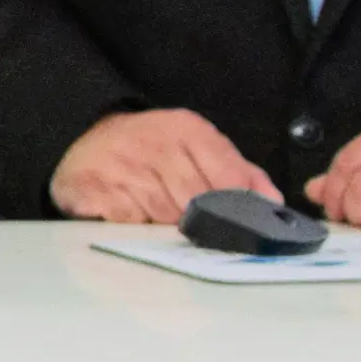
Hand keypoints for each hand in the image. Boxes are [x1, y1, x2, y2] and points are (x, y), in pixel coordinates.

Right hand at [48, 106, 276, 226]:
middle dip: (198, 223)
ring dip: (164, 229)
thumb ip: (239, 172)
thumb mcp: (198, 147)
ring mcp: (120, 165)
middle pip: (195, 203)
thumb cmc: (153, 150)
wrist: (86, 137)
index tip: (235, 227)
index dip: (234, 209)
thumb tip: (274, 203)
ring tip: (159, 225)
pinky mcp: (90, 187)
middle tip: (192, 231)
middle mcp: (155, 143)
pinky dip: (132, 229)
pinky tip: (130, 223)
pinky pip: (125, 222)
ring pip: (161, 216)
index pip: (228, 178)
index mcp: (188, 130)